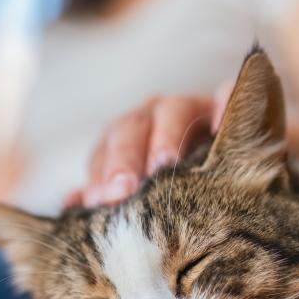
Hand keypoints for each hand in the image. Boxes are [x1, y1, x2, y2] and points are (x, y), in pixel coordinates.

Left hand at [71, 84, 231, 208]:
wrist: (223, 164)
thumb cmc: (168, 183)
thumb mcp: (136, 190)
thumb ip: (106, 193)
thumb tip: (73, 202)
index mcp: (126, 135)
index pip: (107, 148)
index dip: (100, 174)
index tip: (97, 201)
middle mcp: (154, 116)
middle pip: (132, 127)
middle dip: (124, 158)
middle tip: (123, 189)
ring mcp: (191, 108)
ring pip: (173, 110)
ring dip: (166, 136)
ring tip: (165, 165)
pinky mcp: (225, 107)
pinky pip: (226, 95)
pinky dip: (223, 104)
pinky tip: (219, 126)